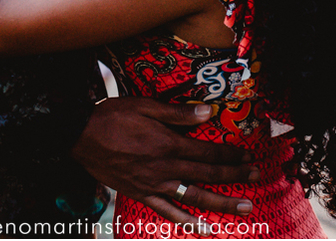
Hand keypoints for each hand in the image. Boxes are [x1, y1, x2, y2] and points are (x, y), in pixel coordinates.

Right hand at [72, 97, 256, 225]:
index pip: (208, 152)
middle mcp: (165, 168)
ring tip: (244, 208)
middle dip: (235, 176)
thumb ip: (177, 113)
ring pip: (194, 198)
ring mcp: (153, 185)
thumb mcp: (145, 106)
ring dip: (221, 203)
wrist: (79, 137)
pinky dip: (187, 223)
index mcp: (168, 144)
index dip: (230, 155)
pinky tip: (204, 230)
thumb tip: (207, 113)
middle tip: (256, 177)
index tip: (248, 155)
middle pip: (207, 175)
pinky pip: (167, 213)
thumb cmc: (112, 117)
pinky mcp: (140, 194)